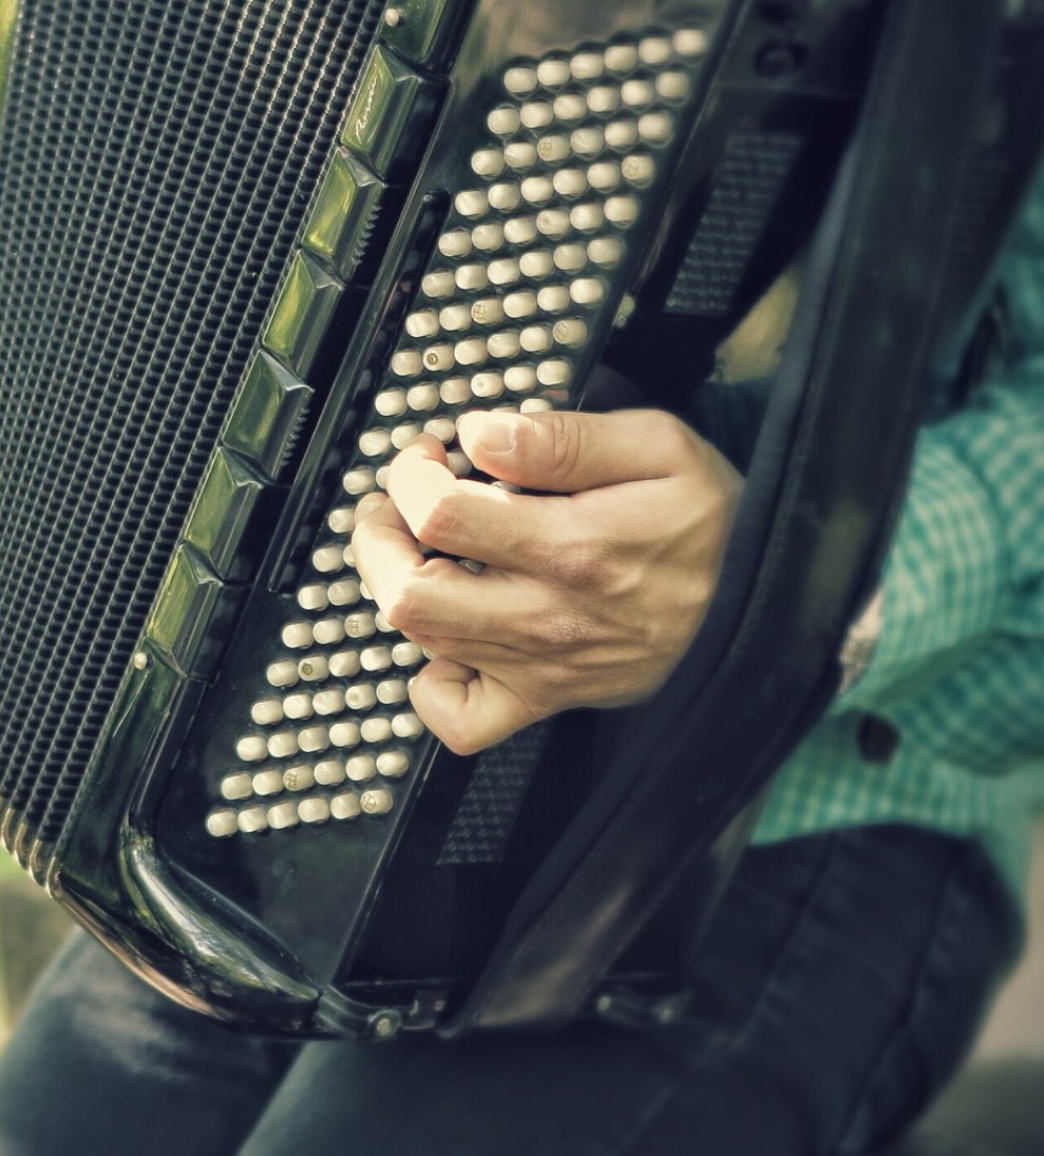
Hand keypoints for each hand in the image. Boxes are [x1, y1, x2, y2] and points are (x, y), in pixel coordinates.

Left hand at [349, 408, 741, 754]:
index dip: (413, 474)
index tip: (429, 454)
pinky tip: (446, 636)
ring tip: (416, 546)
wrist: (775, 607)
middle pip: (408, 593)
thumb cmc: (718, 523)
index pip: (441, 516)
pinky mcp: (546, 699)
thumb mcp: (660, 447)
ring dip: (396, 585)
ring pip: (421, 642)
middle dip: (380, 536)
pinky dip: (431, 682)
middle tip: (398, 503)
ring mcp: (542, 666)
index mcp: (574, 546)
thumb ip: (563, 439)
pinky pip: (460, 720)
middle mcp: (548, 615)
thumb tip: (482, 434)